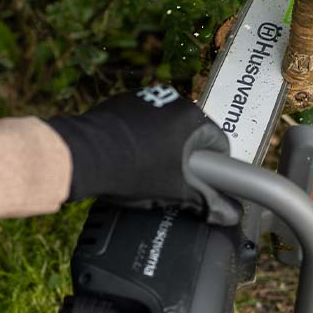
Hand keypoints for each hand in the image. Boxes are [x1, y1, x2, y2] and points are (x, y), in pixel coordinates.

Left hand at [46, 86, 239, 225]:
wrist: (84, 156)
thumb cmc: (132, 170)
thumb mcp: (175, 191)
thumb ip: (205, 201)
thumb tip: (228, 214)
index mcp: (191, 117)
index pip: (218, 143)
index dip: (214, 167)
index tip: (204, 181)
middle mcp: (172, 100)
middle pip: (190, 134)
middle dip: (185, 157)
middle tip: (172, 180)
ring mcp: (145, 98)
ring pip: (165, 127)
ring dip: (162, 146)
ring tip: (146, 169)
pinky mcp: (122, 102)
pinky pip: (141, 121)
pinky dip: (139, 137)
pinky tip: (128, 157)